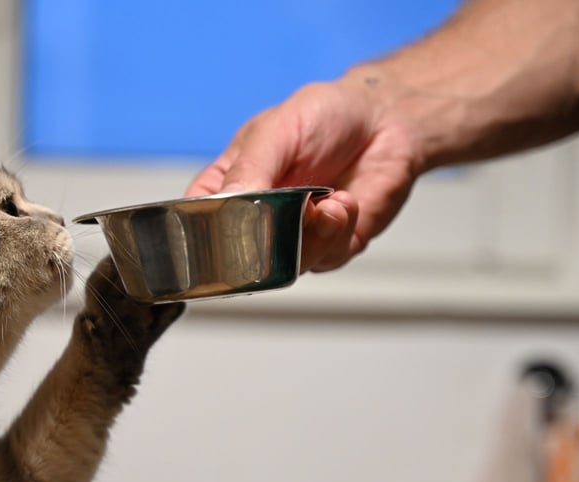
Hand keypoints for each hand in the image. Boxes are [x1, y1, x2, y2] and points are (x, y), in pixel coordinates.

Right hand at [186, 77, 422, 272]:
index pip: (194, 225)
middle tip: (287, 212)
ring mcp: (291, 238)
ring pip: (283, 268)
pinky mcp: (329, 247)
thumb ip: (250, 169)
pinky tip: (344, 202)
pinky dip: (336, 232)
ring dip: (308, 237)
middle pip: (237, 260)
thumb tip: (230, 205)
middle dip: (266, 241)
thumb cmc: (323, 116)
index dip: (202, 237)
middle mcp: (254, 220)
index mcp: (226, 189)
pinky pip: (323, 259)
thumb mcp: (276, 130)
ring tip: (327, 202)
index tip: (228, 228)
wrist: (384, 119)